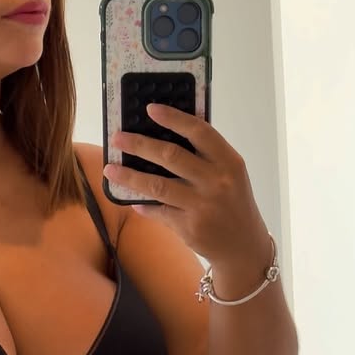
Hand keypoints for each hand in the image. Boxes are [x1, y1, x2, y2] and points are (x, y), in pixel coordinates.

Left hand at [104, 104, 267, 265]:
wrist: (244, 245)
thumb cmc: (233, 202)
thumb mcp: (230, 174)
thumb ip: (206, 155)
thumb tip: (164, 135)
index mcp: (229, 162)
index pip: (199, 132)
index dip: (174, 118)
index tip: (150, 109)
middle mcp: (217, 181)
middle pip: (171, 156)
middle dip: (140, 145)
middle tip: (118, 138)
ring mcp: (202, 205)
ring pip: (157, 185)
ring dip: (129, 176)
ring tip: (111, 169)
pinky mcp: (190, 227)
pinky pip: (158, 211)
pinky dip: (143, 205)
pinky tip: (131, 201)